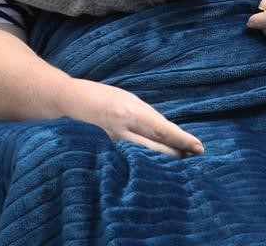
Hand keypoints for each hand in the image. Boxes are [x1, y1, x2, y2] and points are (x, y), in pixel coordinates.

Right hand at [66, 78, 202, 156]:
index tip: (199, 147)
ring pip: (144, 159)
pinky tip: (152, 169)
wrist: (67, 101)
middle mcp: (121, 130)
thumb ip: (144, 115)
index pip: (162, 130)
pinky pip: (128, 162)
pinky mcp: (105, 154)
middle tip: (195, 158)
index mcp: (129, 112)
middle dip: (177, 154)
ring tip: (180, 164)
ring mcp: (111, 145)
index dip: (182, 139)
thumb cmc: (100, 96)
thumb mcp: (126, 98)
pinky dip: (143, 165)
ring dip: (162, 162)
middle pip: (156, 150)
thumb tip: (166, 132)